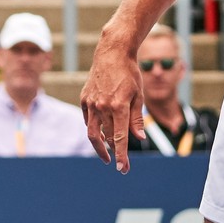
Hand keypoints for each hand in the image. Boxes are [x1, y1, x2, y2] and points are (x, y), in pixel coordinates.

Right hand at [79, 39, 145, 172]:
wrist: (112, 54)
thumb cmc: (129, 74)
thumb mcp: (138, 96)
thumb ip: (137, 118)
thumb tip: (139, 138)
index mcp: (118, 106)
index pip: (119, 138)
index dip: (121, 156)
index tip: (122, 169)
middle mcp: (102, 106)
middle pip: (107, 138)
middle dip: (114, 154)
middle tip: (120, 165)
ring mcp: (91, 103)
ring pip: (93, 133)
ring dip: (100, 147)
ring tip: (106, 156)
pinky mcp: (84, 99)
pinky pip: (88, 120)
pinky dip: (94, 130)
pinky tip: (101, 135)